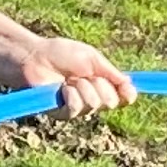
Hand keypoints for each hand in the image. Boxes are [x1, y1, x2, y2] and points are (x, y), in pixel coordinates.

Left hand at [9, 34, 135, 114]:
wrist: (35, 57)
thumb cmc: (60, 53)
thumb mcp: (92, 58)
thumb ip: (111, 73)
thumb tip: (131, 86)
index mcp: (101, 83)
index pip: (121, 97)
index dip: (127, 95)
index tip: (129, 91)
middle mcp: (92, 98)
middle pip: (111, 102)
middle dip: (101, 85)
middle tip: (85, 75)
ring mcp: (77, 107)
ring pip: (94, 104)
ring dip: (83, 87)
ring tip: (69, 79)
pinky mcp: (62, 113)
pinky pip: (76, 108)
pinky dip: (71, 95)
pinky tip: (62, 88)